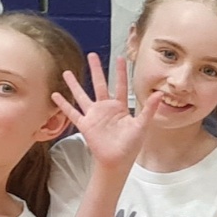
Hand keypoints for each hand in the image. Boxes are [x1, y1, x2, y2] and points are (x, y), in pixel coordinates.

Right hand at [51, 53, 160, 169]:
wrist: (117, 161)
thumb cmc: (130, 146)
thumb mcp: (142, 125)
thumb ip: (149, 109)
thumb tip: (160, 94)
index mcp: (121, 107)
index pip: (121, 85)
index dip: (121, 72)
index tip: (120, 57)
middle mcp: (106, 108)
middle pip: (100, 84)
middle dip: (96, 70)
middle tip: (91, 55)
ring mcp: (94, 116)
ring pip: (82, 95)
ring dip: (75, 84)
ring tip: (67, 72)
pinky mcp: (85, 125)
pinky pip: (72, 112)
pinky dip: (64, 104)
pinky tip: (56, 95)